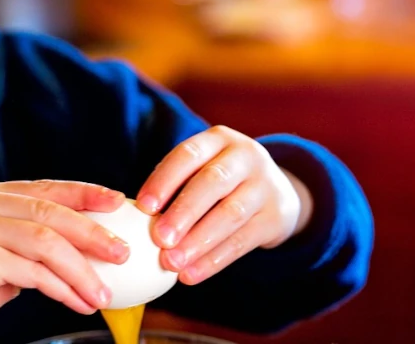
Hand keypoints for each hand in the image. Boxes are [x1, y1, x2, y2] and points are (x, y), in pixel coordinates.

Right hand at [0, 180, 128, 342]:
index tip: (118, 202)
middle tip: (123, 252)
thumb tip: (86, 249)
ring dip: (82, 269)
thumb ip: (31, 245)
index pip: (47, 187)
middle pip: (52, 212)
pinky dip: (61, 287)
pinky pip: (31, 271)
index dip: (86, 193)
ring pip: (46, 241)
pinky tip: (78, 301)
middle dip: (94, 233)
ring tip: (103, 293)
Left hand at [136, 126, 312, 284]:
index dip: (164, 179)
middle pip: (213, 182)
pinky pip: (243, 240)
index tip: (143, 207)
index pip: (189, 154)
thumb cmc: (221, 181)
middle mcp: (246, 156)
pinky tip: (192, 274)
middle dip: (183, 212)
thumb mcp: (203, 168)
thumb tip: (137, 217)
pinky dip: (214, 260)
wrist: (277, 191)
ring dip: (198, 241)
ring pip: (231, 213)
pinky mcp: (276, 216)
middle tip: (159, 239)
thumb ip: (175, 185)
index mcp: (219, 139)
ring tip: (172, 263)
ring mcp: (265, 185)